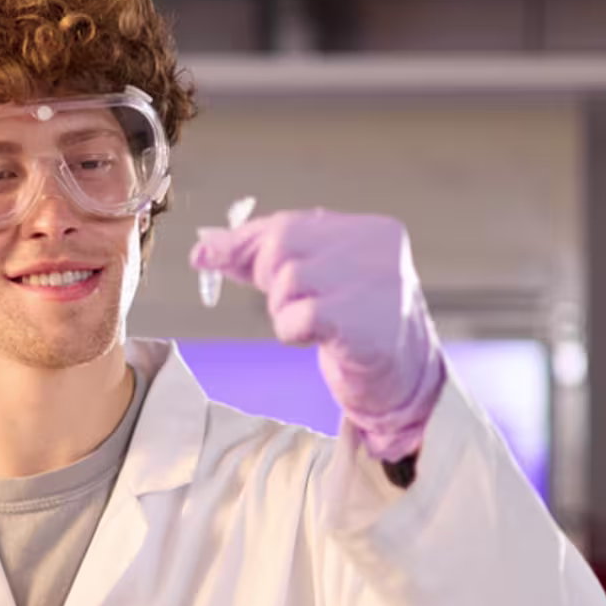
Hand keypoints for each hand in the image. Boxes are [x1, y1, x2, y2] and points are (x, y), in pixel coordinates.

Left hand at [191, 207, 444, 461]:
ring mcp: (374, 281)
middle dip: (270, 280)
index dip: (245, 244)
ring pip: (287, 281)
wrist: (403, 382)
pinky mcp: (361, 319)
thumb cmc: (354, 327)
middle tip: (295, 307)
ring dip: (284, 312)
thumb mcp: (314, 283)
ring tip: (316, 326)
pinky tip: (319, 340)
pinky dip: (292, 331)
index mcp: (369, 229)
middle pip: (283, 245)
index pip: (289, 223)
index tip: (209, 256)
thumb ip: (261, 259)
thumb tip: (203, 249)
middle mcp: (375, 246)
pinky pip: (297, 316)